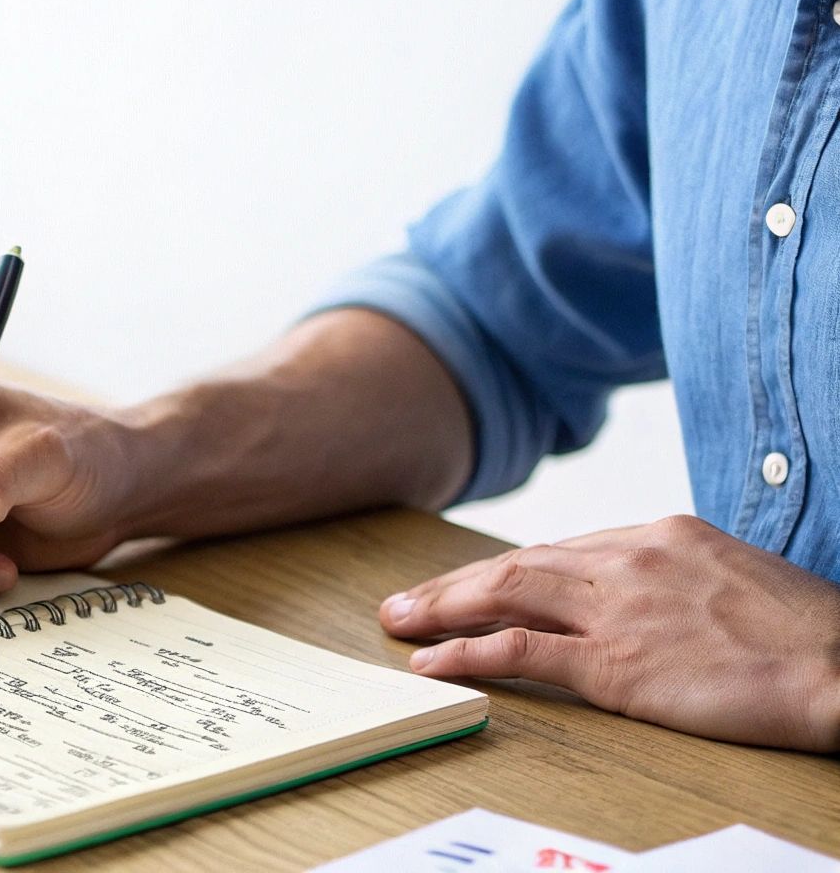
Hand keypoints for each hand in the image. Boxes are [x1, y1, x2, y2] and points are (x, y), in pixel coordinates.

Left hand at [379, 515, 839, 750]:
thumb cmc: (804, 634)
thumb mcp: (731, 578)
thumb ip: (675, 578)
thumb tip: (640, 595)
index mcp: (658, 534)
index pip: (559, 550)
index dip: (503, 570)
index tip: (467, 585)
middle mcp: (628, 559)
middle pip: (516, 565)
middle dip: (452, 584)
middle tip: (404, 601)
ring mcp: (618, 609)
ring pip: (503, 595)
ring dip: (441, 608)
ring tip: (399, 622)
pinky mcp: (616, 663)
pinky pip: (519, 651)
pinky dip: (467, 653)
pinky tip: (432, 660)